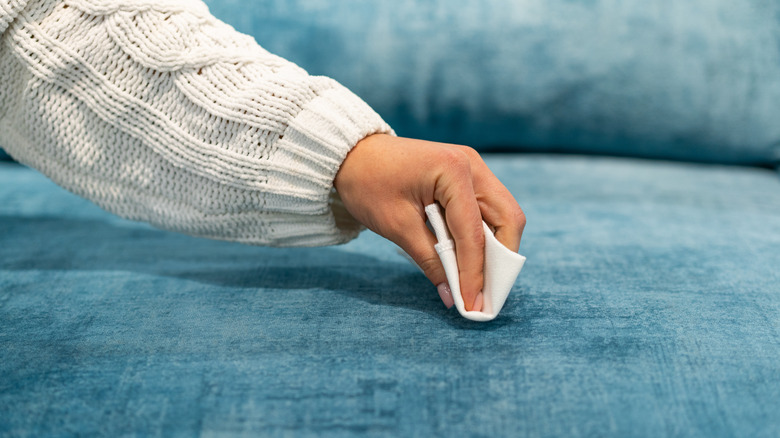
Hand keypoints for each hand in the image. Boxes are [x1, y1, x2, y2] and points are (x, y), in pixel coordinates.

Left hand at [334, 134, 525, 310]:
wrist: (353, 155)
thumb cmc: (368, 183)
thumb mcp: (397, 226)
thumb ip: (430, 260)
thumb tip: (453, 296)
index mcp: (453, 170)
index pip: (474, 232)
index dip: (475, 272)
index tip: (473, 305)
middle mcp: (472, 165)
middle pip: (508, 219)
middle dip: (501, 260)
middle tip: (486, 294)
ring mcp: (474, 168)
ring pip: (503, 215)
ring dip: (496, 250)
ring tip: (480, 282)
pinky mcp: (469, 177)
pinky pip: (488, 211)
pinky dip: (484, 237)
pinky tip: (470, 260)